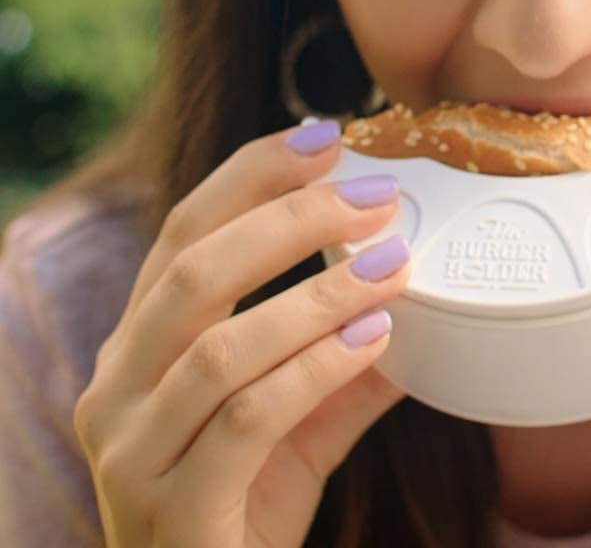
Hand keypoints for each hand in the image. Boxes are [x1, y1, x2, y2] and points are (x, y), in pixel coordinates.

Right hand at [73, 121, 411, 546]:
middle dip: (291, 218)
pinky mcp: (172, 509)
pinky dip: (318, 366)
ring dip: (318, 294)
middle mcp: (117, 387)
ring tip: (394, 265)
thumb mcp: (298, 421)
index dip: (252, 175)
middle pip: (195, 269)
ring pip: (221, 344)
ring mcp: (132, 451)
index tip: (325, 136)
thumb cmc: (242, 505)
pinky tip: (376, 338)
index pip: (184, 232)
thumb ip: (346, 361)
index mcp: (139, 347)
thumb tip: (418, 302)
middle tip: (375, 194)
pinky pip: (249, 417)